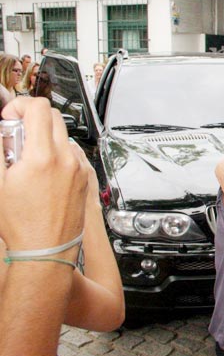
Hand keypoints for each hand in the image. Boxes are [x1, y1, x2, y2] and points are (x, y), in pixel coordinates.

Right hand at [0, 98, 88, 252]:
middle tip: (14, 136)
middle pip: (53, 116)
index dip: (19, 106)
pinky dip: (56, 151)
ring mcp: (78, 168)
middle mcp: (66, 159)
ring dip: (44, 135)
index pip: (38, 108)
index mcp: (43, 157)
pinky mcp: (84, 177)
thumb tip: (2, 130)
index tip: (9, 117)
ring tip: (25, 157)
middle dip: (31, 119)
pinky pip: (71, 152)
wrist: (47, 249)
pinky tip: (41, 169)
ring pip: (63, 134)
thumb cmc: (22, 224)